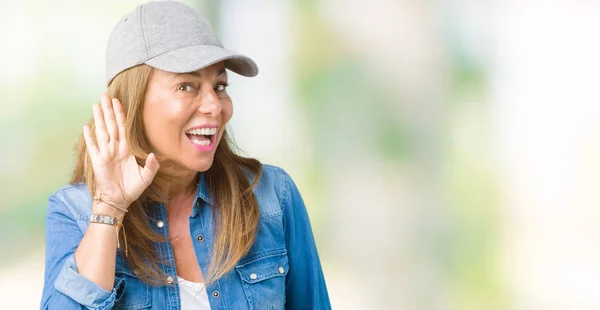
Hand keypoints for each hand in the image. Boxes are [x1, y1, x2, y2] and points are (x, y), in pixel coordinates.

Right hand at [82, 94, 158, 211]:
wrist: (119, 200)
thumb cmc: (132, 188)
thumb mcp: (146, 177)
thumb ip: (151, 166)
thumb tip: (154, 155)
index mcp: (126, 149)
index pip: (123, 127)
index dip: (120, 114)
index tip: (118, 101)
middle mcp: (115, 148)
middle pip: (111, 125)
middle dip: (108, 110)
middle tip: (105, 95)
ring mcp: (105, 154)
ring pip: (102, 132)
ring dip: (99, 118)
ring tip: (96, 105)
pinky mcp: (97, 162)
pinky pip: (93, 147)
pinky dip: (90, 137)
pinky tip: (87, 126)